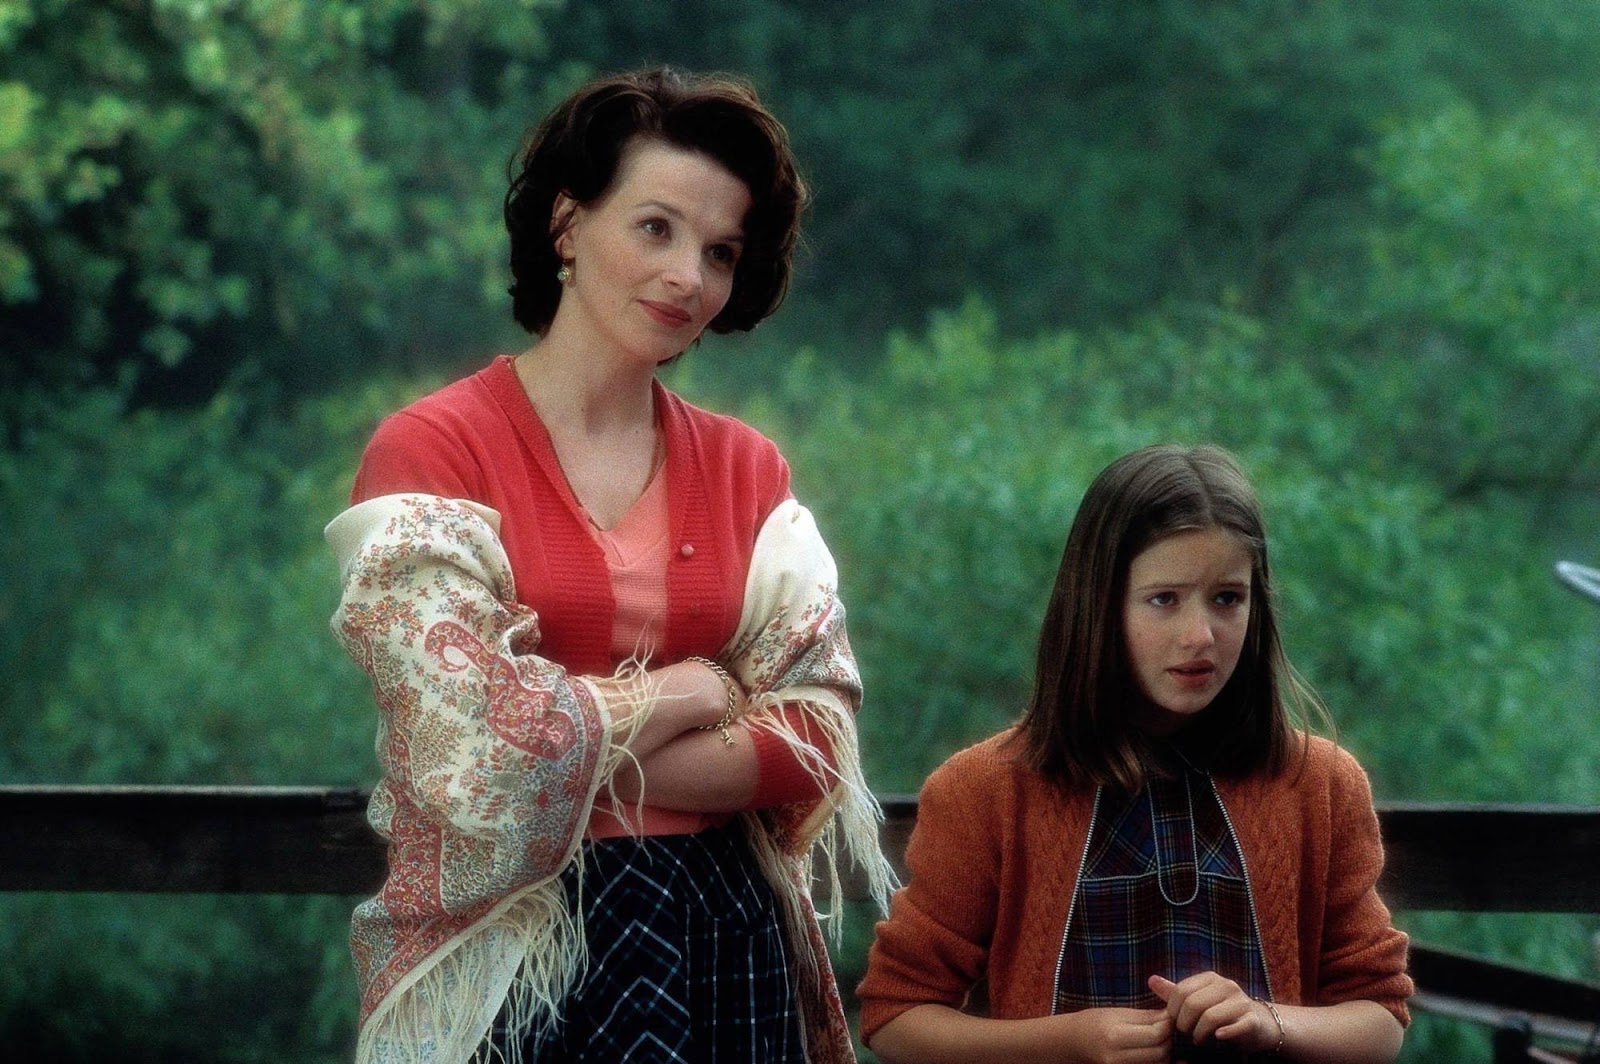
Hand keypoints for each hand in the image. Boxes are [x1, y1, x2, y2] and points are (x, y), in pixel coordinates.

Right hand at [1063, 1006, 1171, 1063]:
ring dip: (1164, 1052)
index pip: (1155, 1035)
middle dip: (1168, 1039)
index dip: (1168, 1025)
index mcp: (1114, 1036)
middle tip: (1166, 1028)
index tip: (1168, 1016)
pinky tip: (1153, 1051)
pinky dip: (1156, 1061)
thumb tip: (1171, 1016)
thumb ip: (1147, 1017)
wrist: (1072, 1043)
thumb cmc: (1094, 1023)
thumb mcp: (1118, 1013)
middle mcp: (1117, 1058)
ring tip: (1158, 1039)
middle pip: (1160, 1053)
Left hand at [1148, 972, 1275, 1052]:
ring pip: (1210, 1017)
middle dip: (1184, 1024)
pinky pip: (1236, 1026)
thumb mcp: (1197, 999)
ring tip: (1198, 1039)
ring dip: (1199, 1033)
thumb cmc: (1220, 1011)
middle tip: (1186, 1033)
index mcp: (1210, 978)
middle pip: (1193, 1004)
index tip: (1175, 1022)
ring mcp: (1241, 1001)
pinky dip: (1224, 1033)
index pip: (1181, 991)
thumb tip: (1151, 979)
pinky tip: (1218, 1037)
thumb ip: (1174, 992)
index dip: (1173, 1010)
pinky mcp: (1252, 1019)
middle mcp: (1226, 985)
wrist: (1258, 1023)